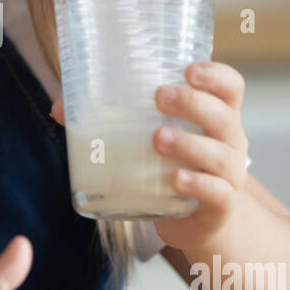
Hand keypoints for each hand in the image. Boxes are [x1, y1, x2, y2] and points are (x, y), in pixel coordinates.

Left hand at [49, 60, 249, 250]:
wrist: (197, 220)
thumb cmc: (173, 165)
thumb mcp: (151, 138)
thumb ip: (111, 120)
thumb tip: (59, 108)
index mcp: (216, 116)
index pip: (230, 87)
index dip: (215, 75)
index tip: (188, 69)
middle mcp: (230, 142)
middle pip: (223, 116)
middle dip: (192, 103)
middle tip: (159, 96)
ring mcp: (228, 175)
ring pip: (218, 155)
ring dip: (188, 144)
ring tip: (156, 138)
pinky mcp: (219, 206)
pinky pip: (216, 193)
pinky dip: (197, 185)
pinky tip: (175, 180)